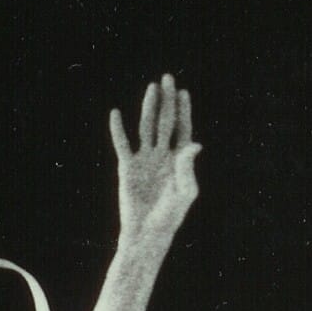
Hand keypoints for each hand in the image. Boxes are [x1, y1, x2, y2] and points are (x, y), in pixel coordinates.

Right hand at [111, 74, 199, 253]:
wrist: (147, 232)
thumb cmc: (170, 216)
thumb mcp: (185, 191)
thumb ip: (188, 166)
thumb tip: (195, 143)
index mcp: (179, 161)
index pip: (182, 130)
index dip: (183, 111)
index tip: (183, 93)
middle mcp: (162, 156)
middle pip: (165, 122)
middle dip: (167, 101)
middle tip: (167, 78)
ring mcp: (144, 159)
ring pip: (146, 127)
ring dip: (148, 107)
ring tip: (151, 87)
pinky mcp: (127, 166)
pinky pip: (122, 144)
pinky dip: (117, 130)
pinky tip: (116, 114)